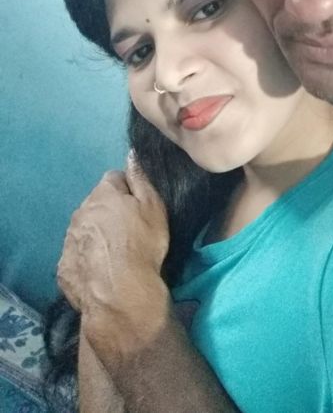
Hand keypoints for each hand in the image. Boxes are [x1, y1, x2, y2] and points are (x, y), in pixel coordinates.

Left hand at [57, 159, 168, 318]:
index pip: (113, 178)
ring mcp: (68, 239)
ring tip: (114, 252)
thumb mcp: (153, 207)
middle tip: (128, 230)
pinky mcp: (63, 265)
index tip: (138, 206)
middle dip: (109, 211)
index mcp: (102, 194)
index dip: (127, 190)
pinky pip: (76, 253)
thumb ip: (140, 178)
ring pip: (84, 228)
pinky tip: (100, 270)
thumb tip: (130, 154)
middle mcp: (80, 212)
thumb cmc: (142, 245)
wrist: (120, 293)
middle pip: (96, 204)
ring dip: (96, 233)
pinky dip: (86, 257)